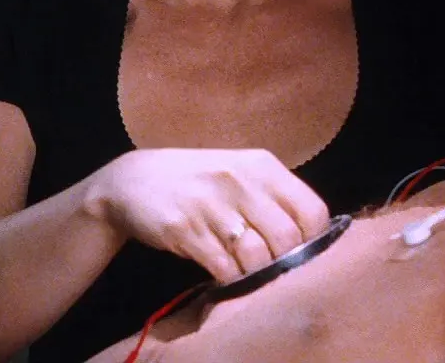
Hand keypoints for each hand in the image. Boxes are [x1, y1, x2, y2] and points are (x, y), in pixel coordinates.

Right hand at [83, 149, 330, 281]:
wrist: (132, 181)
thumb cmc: (197, 182)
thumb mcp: (239, 175)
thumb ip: (274, 199)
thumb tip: (311, 241)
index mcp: (261, 166)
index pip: (312, 211)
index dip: (313, 240)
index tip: (299, 252)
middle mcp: (238, 180)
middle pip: (287, 239)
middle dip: (283, 262)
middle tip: (270, 268)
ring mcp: (210, 204)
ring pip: (257, 256)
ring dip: (254, 273)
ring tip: (244, 270)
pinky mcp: (185, 229)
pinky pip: (223, 267)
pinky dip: (228, 278)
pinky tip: (221, 271)